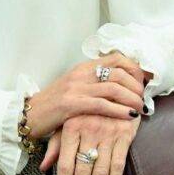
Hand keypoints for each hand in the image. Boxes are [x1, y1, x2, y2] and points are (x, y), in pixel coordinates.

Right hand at [24, 52, 149, 139]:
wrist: (29, 115)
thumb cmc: (53, 105)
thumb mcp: (74, 87)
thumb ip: (94, 83)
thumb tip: (120, 84)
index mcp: (83, 67)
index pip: (116, 58)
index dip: (134, 69)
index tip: (143, 81)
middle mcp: (80, 73)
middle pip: (119, 72)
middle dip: (136, 85)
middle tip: (143, 98)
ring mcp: (75, 88)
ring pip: (113, 88)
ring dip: (132, 98)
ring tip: (140, 108)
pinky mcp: (71, 104)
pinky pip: (102, 104)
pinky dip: (119, 110)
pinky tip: (130, 116)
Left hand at [40, 113, 139, 174]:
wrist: (114, 88)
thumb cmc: (87, 109)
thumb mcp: (68, 122)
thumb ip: (56, 145)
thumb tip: (44, 167)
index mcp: (71, 127)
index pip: (66, 164)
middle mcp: (88, 130)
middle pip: (82, 170)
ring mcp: (107, 133)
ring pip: (100, 171)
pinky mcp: (124, 135)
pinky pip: (118, 164)